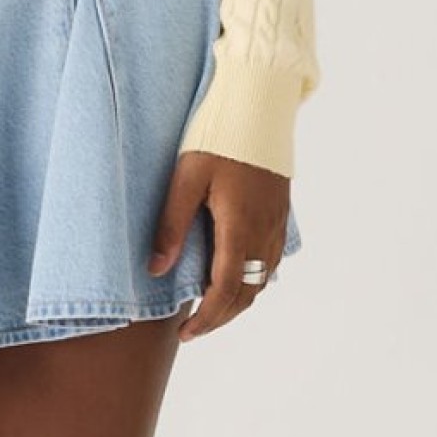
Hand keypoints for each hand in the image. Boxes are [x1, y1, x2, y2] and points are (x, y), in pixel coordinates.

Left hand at [148, 149, 291, 341]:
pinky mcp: (280, 213)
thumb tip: (156, 269)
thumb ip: (172, 225)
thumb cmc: (218, 136)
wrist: (259, 105)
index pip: (225, 290)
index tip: (186, 331)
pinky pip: (270, 261)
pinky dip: (252, 279)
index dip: (206, 317)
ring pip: (261, 279)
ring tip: (209, 306)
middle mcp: (264, 231)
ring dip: (237, 300)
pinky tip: (234, 274)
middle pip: (247, 293)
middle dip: (220, 316)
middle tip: (193, 327)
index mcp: (240, 227)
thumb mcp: (186, 178)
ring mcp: (277, 223)